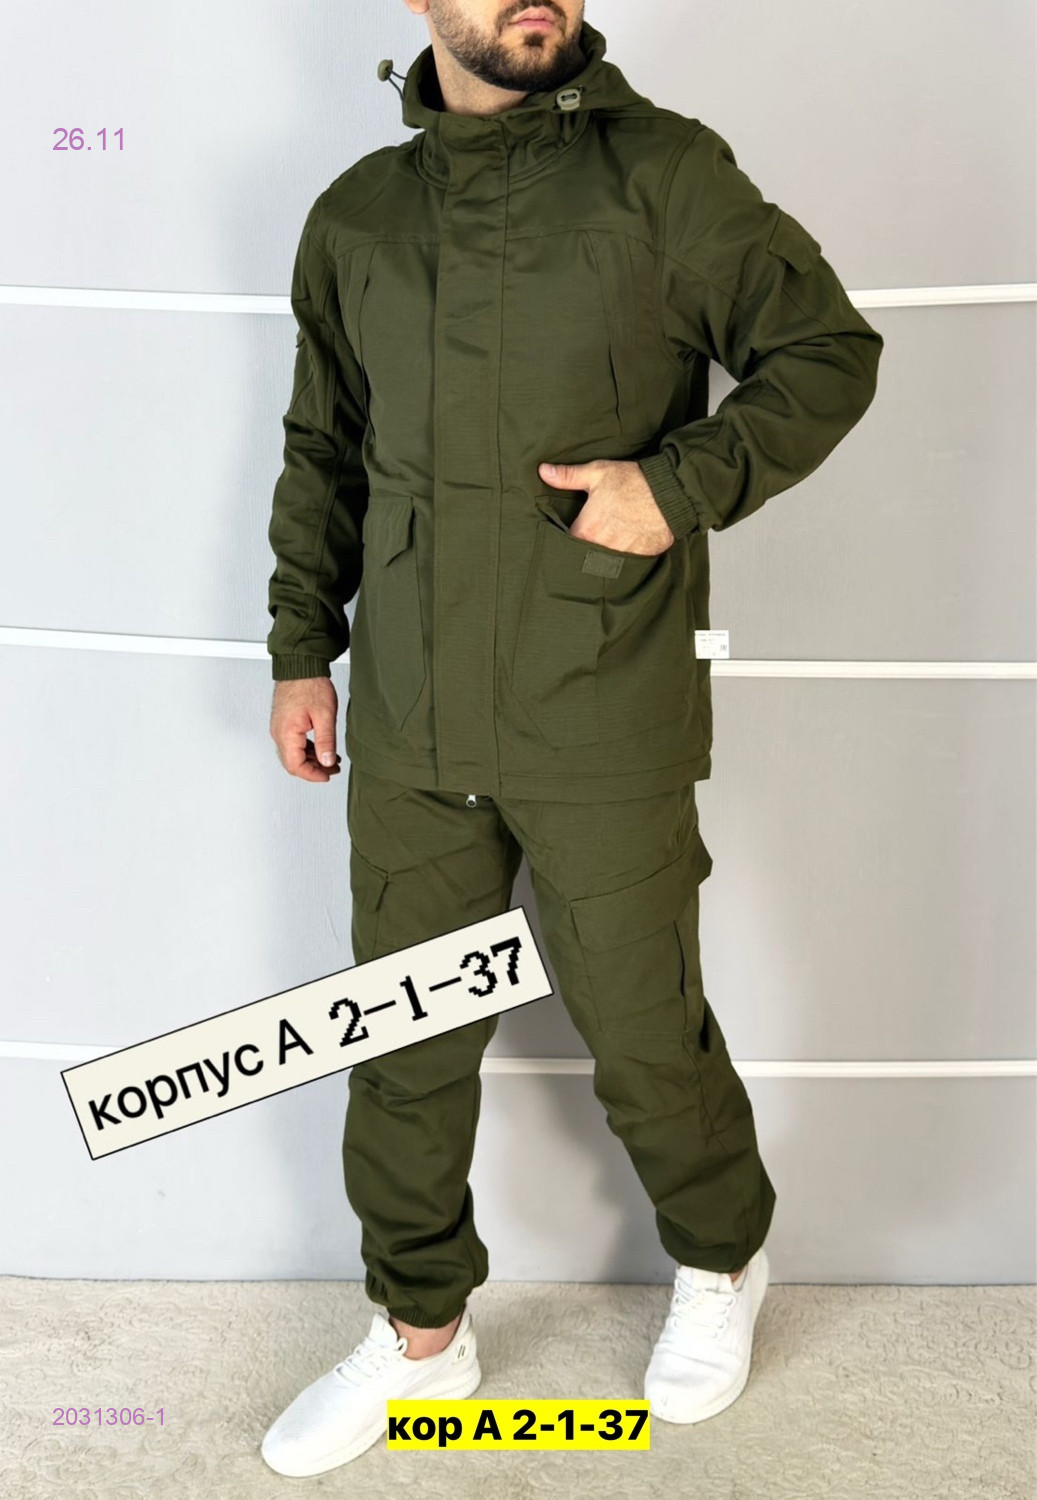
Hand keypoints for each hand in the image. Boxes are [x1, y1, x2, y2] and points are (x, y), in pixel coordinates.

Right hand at [270, 677, 340, 782]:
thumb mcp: (324, 715)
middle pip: (293, 763)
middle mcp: (279, 733)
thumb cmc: (310, 684)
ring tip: (331, 759)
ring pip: (294, 754)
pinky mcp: (285, 723)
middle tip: (332, 769)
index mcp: (286, 733)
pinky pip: (294, 744)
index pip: (295, 766)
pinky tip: (322, 748)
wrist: (300, 666)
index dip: (313, 775)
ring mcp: (280, 728)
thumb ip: (326, 741)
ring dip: (312, 760)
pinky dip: (308, 750)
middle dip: (314, 769)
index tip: (327, 775)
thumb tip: (327, 762)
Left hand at [537, 459, 674, 554]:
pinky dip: (625, 553)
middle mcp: (602, 548)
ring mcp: (622, 556)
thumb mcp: (597, 473)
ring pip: (605, 561)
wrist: (672, 492)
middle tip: (595, 533)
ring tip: (612, 535)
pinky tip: (628, 540)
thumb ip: (568, 476)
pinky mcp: (640, 558)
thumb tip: (543, 471)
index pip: (566, 544)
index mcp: (587, 530)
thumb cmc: (634, 481)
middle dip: (586, 547)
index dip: (568, 538)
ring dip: (606, 552)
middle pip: (585, 555)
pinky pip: (626, 562)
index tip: (572, 531)